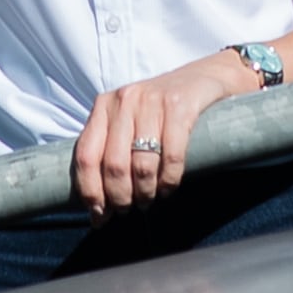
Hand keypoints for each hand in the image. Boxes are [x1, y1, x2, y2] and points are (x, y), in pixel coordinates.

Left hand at [74, 52, 257, 210]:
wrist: (207, 77)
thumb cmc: (163, 108)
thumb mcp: (130, 120)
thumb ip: (112, 150)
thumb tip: (97, 205)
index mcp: (104, 105)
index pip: (86, 155)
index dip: (90, 191)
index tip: (98, 215)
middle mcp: (124, 99)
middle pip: (113, 165)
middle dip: (120, 197)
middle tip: (129, 209)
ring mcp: (152, 100)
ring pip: (141, 164)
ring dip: (145, 192)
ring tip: (149, 200)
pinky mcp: (180, 105)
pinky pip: (172, 155)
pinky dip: (169, 180)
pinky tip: (169, 188)